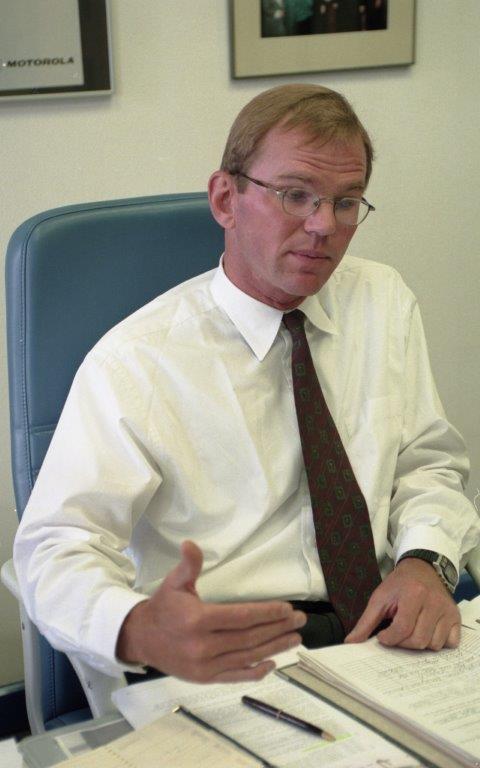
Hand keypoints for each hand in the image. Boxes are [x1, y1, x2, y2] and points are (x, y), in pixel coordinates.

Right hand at [116, 540, 305, 681]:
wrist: (142, 638)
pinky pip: (235, 676)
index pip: (241, 617)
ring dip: (274, 648)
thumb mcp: (174, 582)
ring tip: (294, 639)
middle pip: (249, 637)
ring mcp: (205, 665)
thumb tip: (191, 544)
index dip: (267, 613)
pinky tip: (272, 664)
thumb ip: (188, 565)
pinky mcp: (205, 678)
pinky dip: (255, 671)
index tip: (287, 609)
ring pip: (247, 656)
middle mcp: (203, 645)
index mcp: (198, 620)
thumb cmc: (164, 606)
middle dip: (278, 628)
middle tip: (300, 621)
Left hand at [345, 557, 460, 650]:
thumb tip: (350, 642)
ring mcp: (448, 610)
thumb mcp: (379, 598)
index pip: (402, 628)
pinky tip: (428, 632)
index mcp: (414, 594)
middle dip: (403, 643)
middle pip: (419, 640)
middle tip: (397, 634)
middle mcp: (434, 602)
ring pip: (434, 645)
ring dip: (420, 643)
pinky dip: (439, 642)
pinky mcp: (456, 617)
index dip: (389, 638)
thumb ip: (365, 622)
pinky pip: (451, 643)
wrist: (422, 569)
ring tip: (412, 630)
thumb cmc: (399, 585)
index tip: (383, 637)